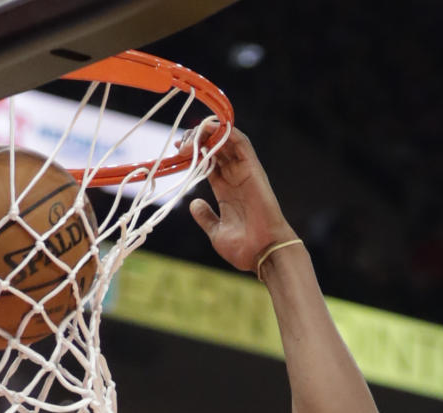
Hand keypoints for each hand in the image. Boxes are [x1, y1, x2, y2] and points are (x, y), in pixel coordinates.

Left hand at [183, 121, 296, 272]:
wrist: (263, 254)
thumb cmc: (244, 248)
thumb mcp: (216, 232)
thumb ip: (206, 217)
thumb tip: (194, 204)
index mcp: (225, 190)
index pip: (209, 162)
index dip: (194, 152)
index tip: (179, 150)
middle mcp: (235, 178)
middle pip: (216, 148)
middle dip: (198, 139)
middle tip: (181, 143)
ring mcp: (244, 172)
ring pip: (227, 141)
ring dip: (209, 133)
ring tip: (193, 135)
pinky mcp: (253, 170)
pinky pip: (242, 143)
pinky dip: (228, 132)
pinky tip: (212, 128)